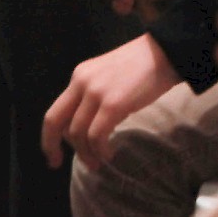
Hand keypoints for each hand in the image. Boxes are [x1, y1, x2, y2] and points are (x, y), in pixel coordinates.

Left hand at [40, 33, 179, 169]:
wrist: (168, 52)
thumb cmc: (144, 66)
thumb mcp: (108, 76)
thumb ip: (94, 96)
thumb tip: (88, 129)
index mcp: (79, 76)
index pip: (54, 113)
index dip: (49, 139)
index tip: (54, 157)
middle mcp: (82, 82)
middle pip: (57, 124)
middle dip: (57, 149)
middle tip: (71, 164)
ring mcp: (96, 93)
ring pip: (78, 134)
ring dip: (87, 153)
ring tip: (99, 161)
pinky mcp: (113, 103)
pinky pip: (97, 136)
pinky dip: (100, 150)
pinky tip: (109, 153)